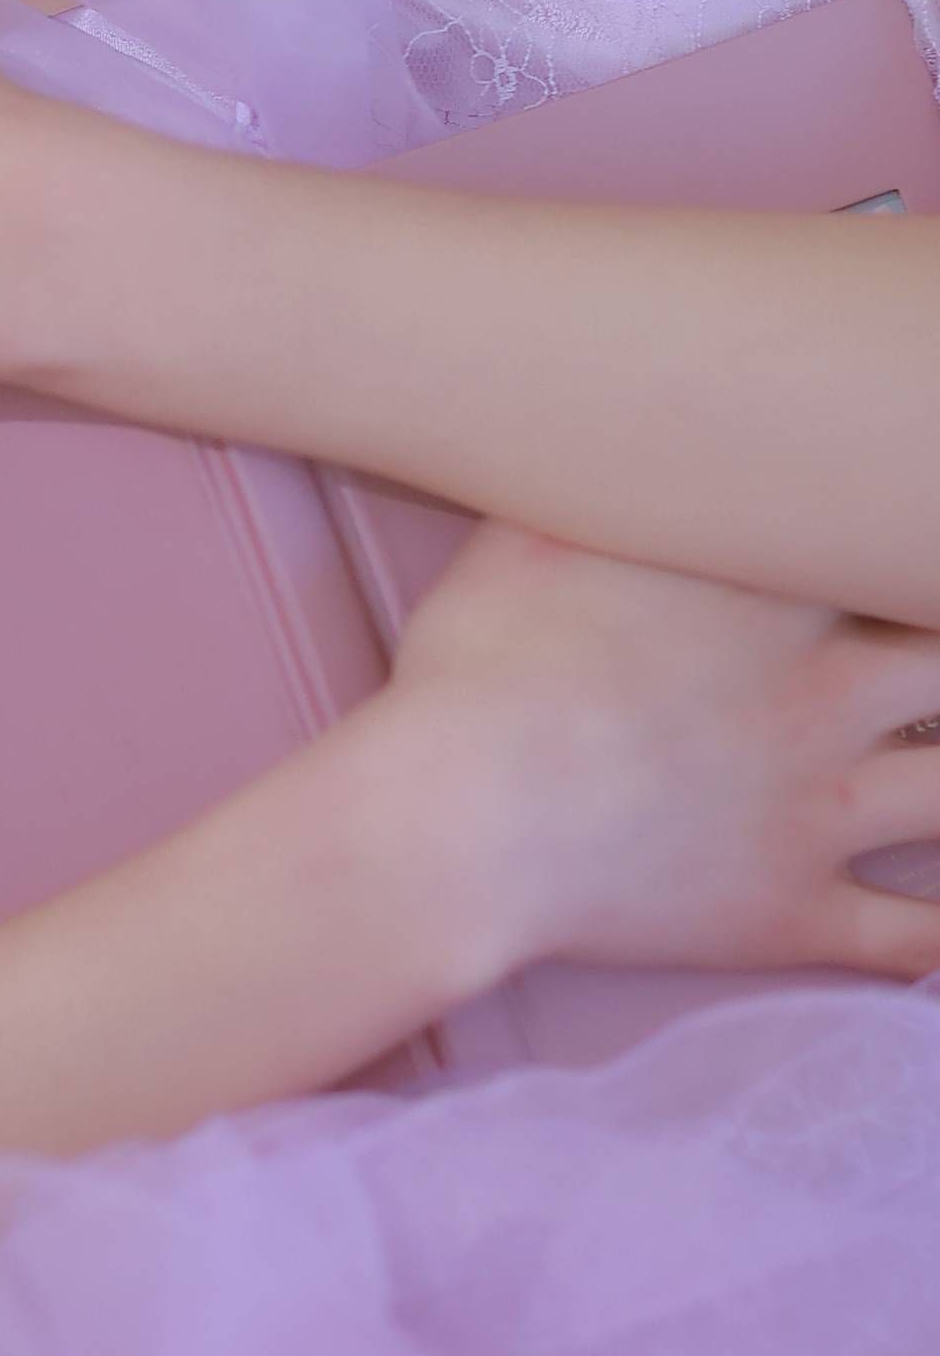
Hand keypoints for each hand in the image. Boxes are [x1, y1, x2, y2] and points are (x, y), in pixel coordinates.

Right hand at [384, 520, 939, 982]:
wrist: (462, 817)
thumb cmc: (482, 667)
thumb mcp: (527, 530)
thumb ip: (605, 480)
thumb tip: (613, 418)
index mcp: (773, 596)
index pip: (889, 555)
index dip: (904, 553)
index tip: (898, 546)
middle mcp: (824, 696)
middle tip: (927, 663)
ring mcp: (816, 810)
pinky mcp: (788, 910)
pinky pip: (908, 936)